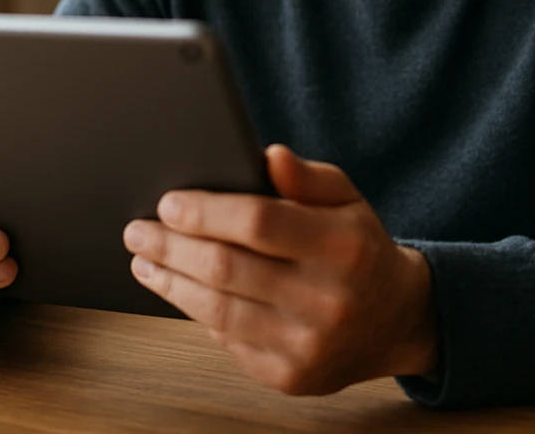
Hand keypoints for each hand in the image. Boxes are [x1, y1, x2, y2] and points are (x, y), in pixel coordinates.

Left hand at [122, 144, 437, 394]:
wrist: (396, 320)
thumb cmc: (359, 250)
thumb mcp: (348, 200)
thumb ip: (308, 178)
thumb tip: (270, 156)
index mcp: (344, 248)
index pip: (260, 223)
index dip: (207, 212)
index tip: (168, 203)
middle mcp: (327, 300)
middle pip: (228, 269)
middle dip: (172, 246)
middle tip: (138, 230)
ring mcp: (307, 345)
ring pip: (218, 311)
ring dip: (170, 283)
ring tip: (145, 259)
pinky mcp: (290, 378)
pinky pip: (228, 341)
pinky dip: (197, 313)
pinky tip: (178, 290)